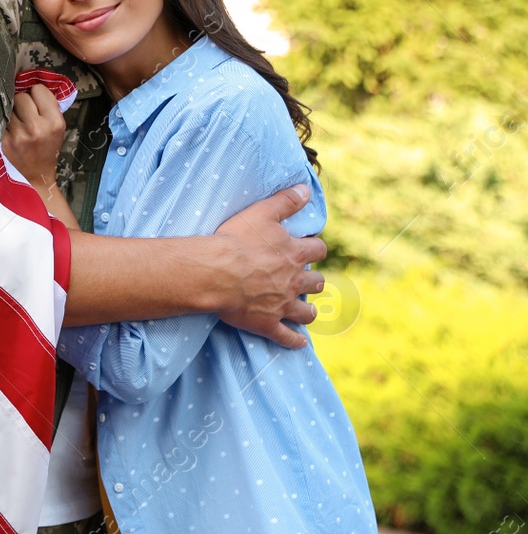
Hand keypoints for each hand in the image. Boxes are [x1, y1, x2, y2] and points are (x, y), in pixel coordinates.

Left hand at [1, 84, 65, 191]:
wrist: (36, 175)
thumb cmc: (48, 147)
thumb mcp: (58, 126)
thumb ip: (48, 105)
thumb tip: (30, 80)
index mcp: (54, 122)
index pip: (38, 89)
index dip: (36, 94)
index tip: (36, 101)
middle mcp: (37, 128)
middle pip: (21, 95)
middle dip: (22, 101)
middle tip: (25, 112)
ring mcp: (19, 135)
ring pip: (8, 106)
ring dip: (11, 110)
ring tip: (17, 121)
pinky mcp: (4, 141)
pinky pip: (0, 118)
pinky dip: (3, 121)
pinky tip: (9, 128)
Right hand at [210, 185, 327, 348]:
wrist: (216, 273)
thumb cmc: (235, 240)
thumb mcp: (261, 212)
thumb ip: (286, 201)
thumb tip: (307, 190)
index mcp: (293, 254)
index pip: (317, 249)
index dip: (314, 248)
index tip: (308, 247)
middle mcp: (293, 280)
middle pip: (316, 282)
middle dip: (313, 281)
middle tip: (306, 279)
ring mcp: (282, 305)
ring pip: (306, 312)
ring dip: (309, 311)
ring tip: (307, 311)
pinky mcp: (268, 323)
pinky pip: (286, 337)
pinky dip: (295, 341)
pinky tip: (300, 343)